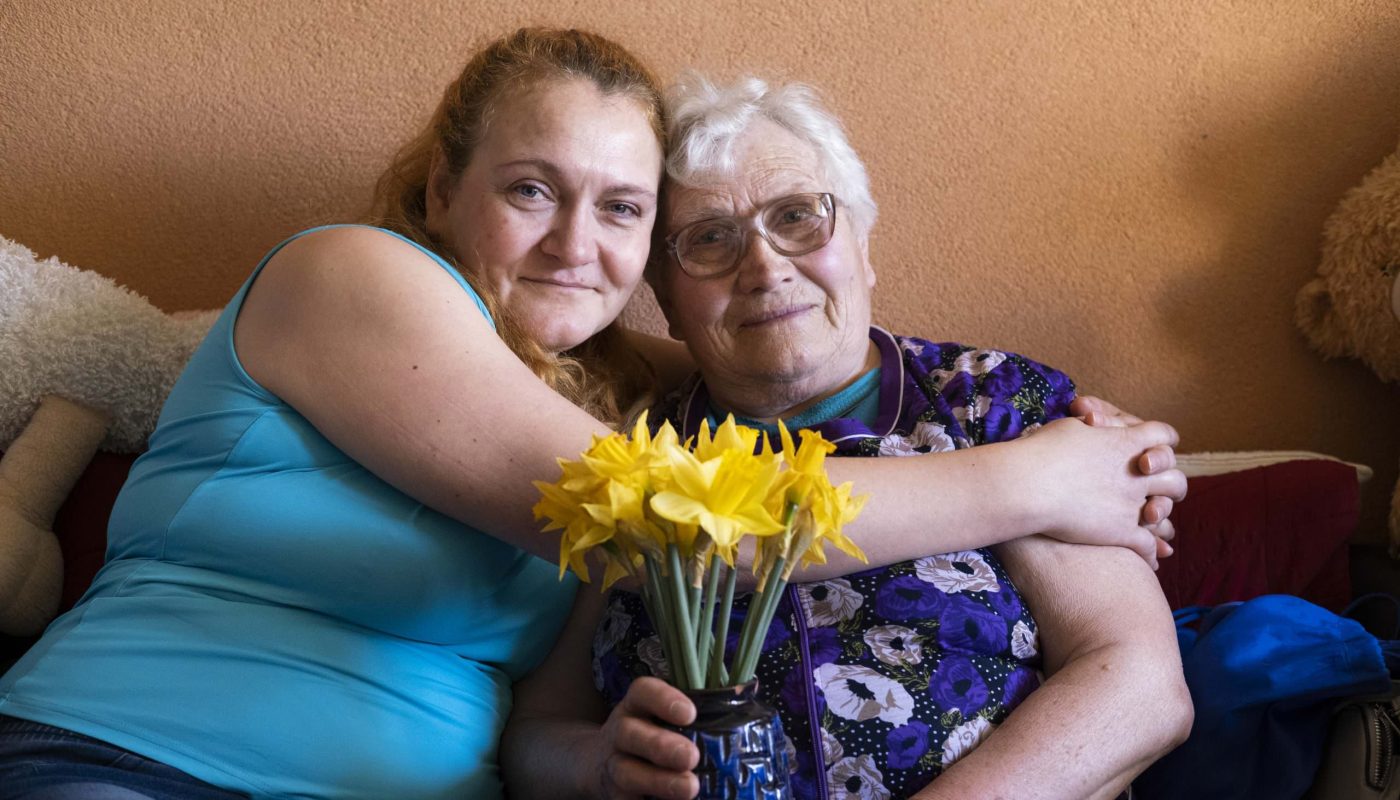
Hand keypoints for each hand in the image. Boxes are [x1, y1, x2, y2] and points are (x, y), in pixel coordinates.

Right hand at [585, 676, 698, 799]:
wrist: (603, 764)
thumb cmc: (653, 735)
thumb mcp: (664, 718)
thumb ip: (698, 717)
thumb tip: (745, 712)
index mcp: (637, 705)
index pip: (643, 692)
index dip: (664, 700)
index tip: (690, 714)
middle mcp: (621, 732)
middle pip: (630, 733)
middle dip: (661, 746)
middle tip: (692, 757)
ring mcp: (613, 765)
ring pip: (627, 772)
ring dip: (659, 781)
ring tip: (690, 789)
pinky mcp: (615, 795)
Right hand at [1019, 417, 1186, 568]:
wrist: (1029, 484)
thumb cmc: (1042, 451)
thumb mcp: (1070, 427)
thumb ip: (1091, 429)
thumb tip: (1091, 425)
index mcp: (1127, 442)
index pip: (1163, 434)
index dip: (1163, 441)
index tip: (1154, 449)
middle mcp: (1138, 473)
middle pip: (1175, 476)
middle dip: (1170, 483)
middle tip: (1161, 489)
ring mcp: (1132, 504)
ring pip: (1165, 511)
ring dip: (1163, 516)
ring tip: (1158, 523)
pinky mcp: (1121, 532)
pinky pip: (1147, 545)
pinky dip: (1151, 554)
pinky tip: (1149, 560)